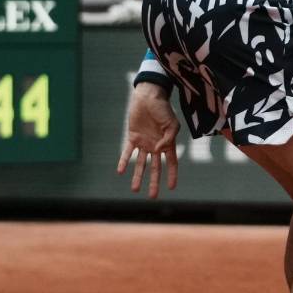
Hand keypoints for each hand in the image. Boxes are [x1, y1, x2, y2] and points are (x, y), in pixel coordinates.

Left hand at [117, 82, 179, 198]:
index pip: (171, 163)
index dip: (172, 175)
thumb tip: (159, 151)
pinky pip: (127, 152)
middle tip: (152, 196)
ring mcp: (144, 142)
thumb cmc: (163, 108)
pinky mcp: (133, 137)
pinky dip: (124, 161)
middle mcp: (156, 146)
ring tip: (135, 189)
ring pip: (141, 164)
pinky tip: (120, 171)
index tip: (172, 187)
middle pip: (155, 168)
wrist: (149, 96)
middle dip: (154, 182)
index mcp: (168, 143)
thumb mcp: (172, 124)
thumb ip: (168, 138)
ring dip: (138, 176)